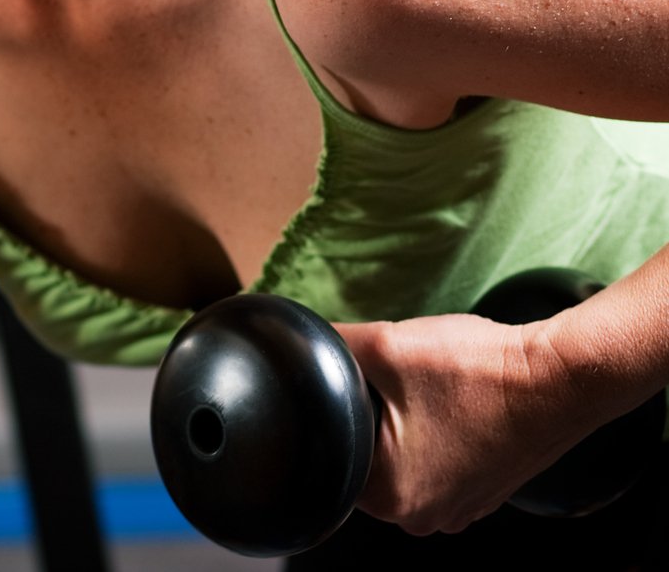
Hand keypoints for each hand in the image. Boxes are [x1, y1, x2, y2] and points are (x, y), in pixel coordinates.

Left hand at [338, 311, 587, 535]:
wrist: (562, 377)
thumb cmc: (482, 371)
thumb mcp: (385, 345)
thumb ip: (329, 346)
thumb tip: (298, 342)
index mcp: (391, 499)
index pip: (331, 451)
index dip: (340, 408)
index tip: (368, 383)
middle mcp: (424, 517)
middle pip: (364, 454)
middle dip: (372, 412)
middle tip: (403, 382)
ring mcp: (458, 508)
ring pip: (399, 454)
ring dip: (404, 419)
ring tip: (433, 393)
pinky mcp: (480, 491)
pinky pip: (434, 459)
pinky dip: (434, 430)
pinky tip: (453, 404)